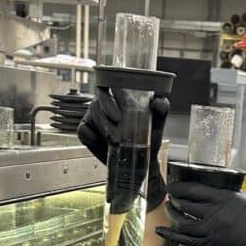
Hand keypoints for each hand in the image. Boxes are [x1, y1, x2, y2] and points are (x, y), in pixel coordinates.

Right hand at [77, 87, 169, 209]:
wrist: (141, 161)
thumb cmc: (148, 137)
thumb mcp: (157, 122)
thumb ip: (161, 108)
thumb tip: (156, 101)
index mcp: (121, 97)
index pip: (113, 83)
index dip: (115, 87)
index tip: (124, 98)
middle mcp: (105, 104)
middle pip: (100, 97)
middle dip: (109, 107)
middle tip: (119, 120)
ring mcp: (94, 117)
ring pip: (93, 114)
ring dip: (104, 126)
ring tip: (116, 139)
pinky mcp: (86, 132)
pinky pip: (83, 131)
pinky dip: (92, 137)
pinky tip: (102, 144)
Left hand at [156, 181, 245, 245]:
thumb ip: (229, 197)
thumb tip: (213, 193)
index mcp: (227, 198)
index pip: (195, 188)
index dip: (180, 186)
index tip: (173, 184)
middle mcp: (217, 213)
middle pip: (185, 202)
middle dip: (174, 197)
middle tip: (170, 194)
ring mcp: (212, 231)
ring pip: (182, 220)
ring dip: (172, 213)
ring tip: (169, 208)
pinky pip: (184, 239)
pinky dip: (170, 234)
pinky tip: (160, 230)